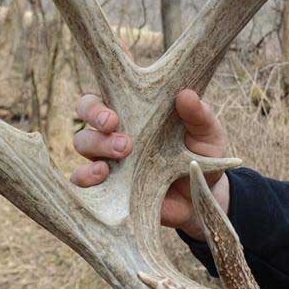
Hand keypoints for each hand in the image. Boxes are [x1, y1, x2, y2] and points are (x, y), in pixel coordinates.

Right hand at [69, 89, 229, 240]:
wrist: (205, 193)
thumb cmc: (202, 153)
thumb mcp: (206, 131)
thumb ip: (198, 114)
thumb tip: (186, 94)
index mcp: (132, 113)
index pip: (98, 101)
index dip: (94, 107)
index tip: (111, 118)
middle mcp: (114, 135)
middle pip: (85, 124)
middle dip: (97, 131)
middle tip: (125, 143)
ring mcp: (109, 162)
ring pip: (83, 150)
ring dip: (96, 153)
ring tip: (116, 162)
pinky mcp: (110, 190)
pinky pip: (83, 184)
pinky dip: (86, 181)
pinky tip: (103, 179)